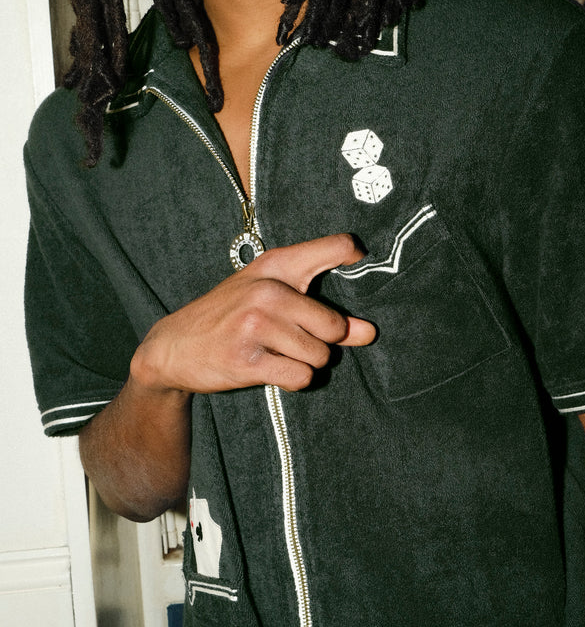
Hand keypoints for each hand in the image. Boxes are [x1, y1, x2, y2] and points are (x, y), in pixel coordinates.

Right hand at [130, 234, 374, 394]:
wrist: (174, 346)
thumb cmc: (229, 317)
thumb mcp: (270, 297)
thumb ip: (324, 312)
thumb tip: (369, 332)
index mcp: (274, 265)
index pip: (336, 246)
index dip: (355, 253)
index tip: (360, 259)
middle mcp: (266, 291)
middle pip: (333, 327)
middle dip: (322, 343)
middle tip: (294, 341)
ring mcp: (255, 325)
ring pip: (318, 356)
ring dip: (305, 364)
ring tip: (277, 355)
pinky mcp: (248, 360)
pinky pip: (300, 377)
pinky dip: (293, 380)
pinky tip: (272, 370)